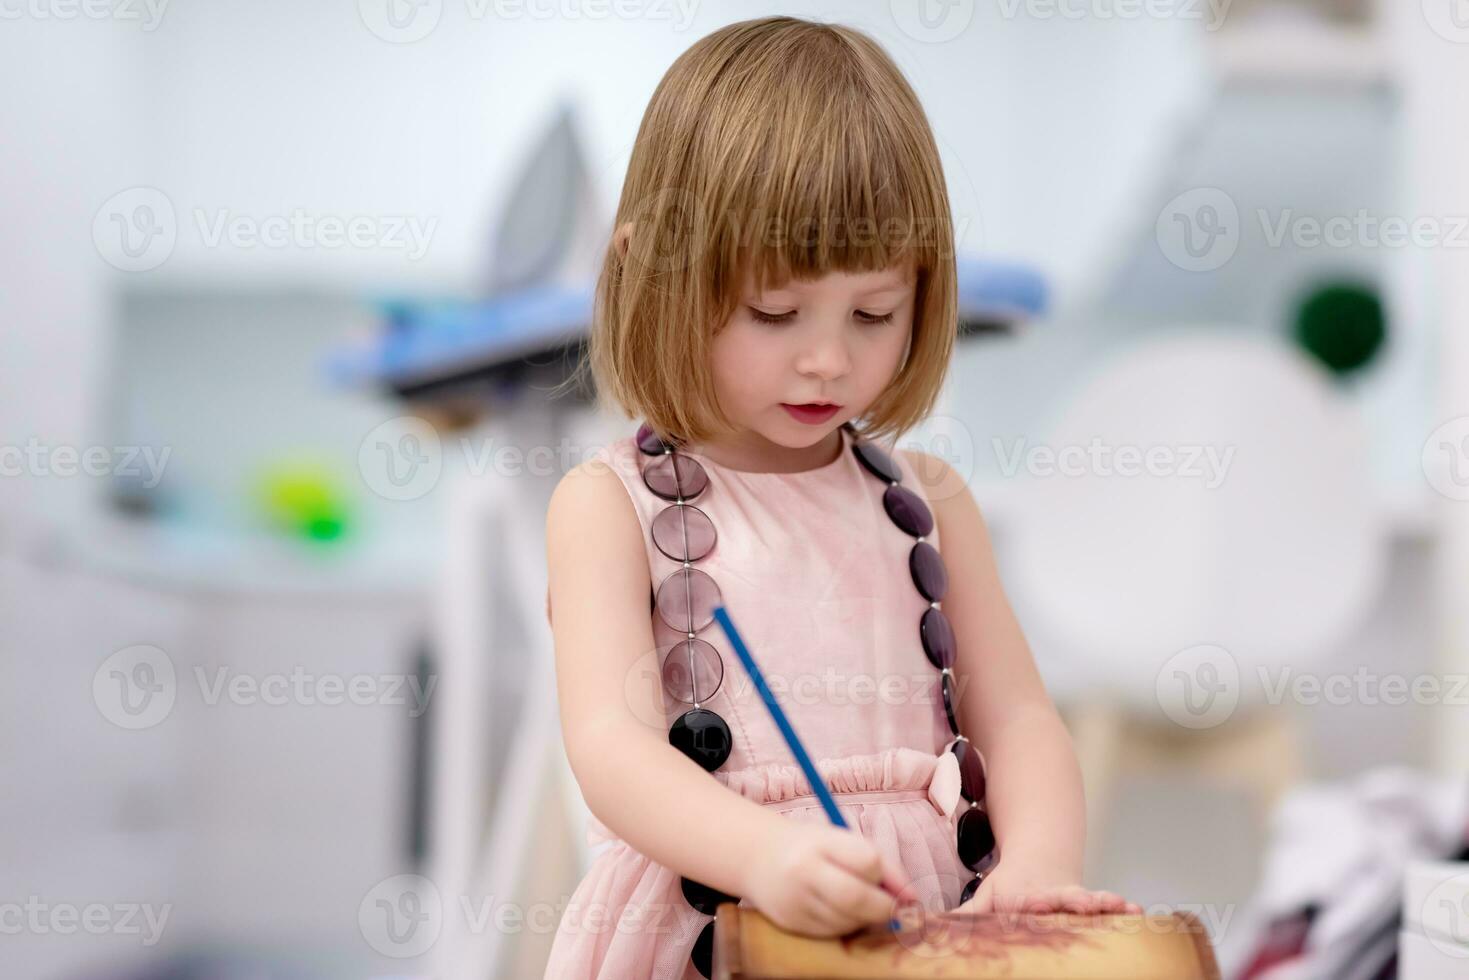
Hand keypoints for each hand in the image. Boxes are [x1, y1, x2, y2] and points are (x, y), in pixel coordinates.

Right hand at [741, 821, 915, 936]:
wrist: (757, 856)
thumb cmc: (811, 846)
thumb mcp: (842, 840)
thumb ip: (879, 864)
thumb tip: (912, 900)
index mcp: (821, 842)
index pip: (868, 861)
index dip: (890, 877)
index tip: (900, 888)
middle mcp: (804, 871)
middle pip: (857, 897)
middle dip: (885, 909)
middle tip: (895, 910)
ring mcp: (795, 899)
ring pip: (847, 921)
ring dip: (866, 919)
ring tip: (861, 904)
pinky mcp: (791, 923)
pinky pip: (832, 933)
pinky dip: (846, 926)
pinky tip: (841, 912)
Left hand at [955, 862, 1141, 915]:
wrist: (1043, 858)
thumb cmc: (1011, 887)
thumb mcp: (987, 898)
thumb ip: (963, 917)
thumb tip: (925, 929)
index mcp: (1024, 898)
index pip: (1027, 902)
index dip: (1031, 903)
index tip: (1037, 903)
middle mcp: (1052, 898)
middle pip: (1062, 901)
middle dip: (1075, 903)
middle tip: (1086, 904)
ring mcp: (1074, 899)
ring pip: (1090, 901)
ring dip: (1104, 904)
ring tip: (1123, 906)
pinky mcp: (1092, 903)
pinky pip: (1108, 906)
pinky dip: (1121, 908)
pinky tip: (1138, 912)